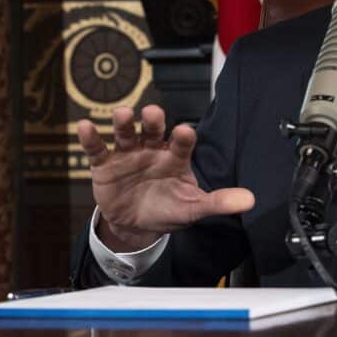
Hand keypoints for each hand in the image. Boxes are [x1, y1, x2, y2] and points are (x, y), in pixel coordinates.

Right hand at [77, 105, 253, 251]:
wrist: (137, 224)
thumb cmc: (169, 209)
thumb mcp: (194, 208)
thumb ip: (219, 202)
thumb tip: (250, 201)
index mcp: (176, 157)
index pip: (181, 143)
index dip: (182, 137)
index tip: (184, 131)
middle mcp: (152, 149)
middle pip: (153, 129)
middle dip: (153, 120)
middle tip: (153, 112)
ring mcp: (128, 154)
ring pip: (126, 133)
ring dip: (124, 122)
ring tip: (123, 114)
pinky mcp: (105, 165)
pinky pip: (98, 149)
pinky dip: (91, 138)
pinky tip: (86, 126)